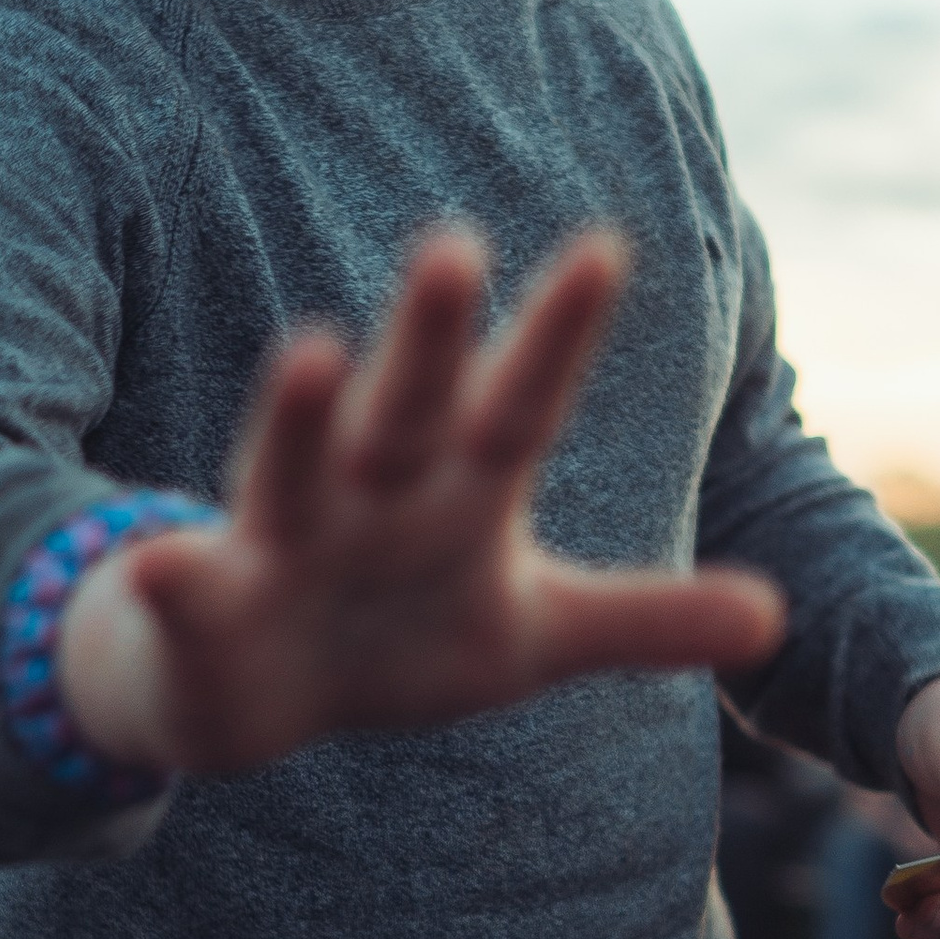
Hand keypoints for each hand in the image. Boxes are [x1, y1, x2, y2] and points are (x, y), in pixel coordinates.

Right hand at [57, 225, 785, 779]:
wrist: (244, 695)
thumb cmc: (394, 637)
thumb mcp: (532, 637)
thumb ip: (644, 620)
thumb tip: (779, 618)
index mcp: (456, 490)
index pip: (518, 403)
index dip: (556, 335)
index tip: (604, 248)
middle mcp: (371, 491)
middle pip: (408, 408)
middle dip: (427, 337)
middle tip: (452, 244)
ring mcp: (283, 540)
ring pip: (290, 468)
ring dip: (297, 415)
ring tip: (310, 350)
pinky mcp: (208, 605)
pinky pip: (185, 590)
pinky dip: (170, 580)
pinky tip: (160, 565)